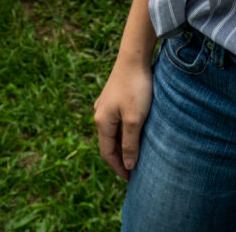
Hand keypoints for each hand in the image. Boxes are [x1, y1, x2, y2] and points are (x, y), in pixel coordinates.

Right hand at [93, 55, 152, 179]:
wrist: (134, 57)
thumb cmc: (135, 88)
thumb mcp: (135, 120)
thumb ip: (130, 143)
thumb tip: (127, 165)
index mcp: (102, 122)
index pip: (107, 153)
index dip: (118, 167)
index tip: (130, 179)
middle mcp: (99, 114)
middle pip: (108, 143)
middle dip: (119, 157)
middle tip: (133, 170)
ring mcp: (105, 104)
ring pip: (112, 131)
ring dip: (121, 144)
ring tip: (134, 153)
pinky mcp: (113, 96)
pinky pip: (115, 121)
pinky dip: (123, 131)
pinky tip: (133, 131)